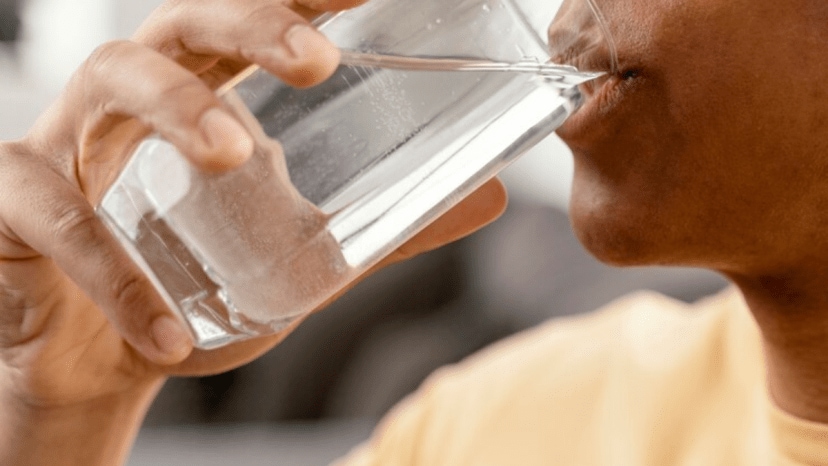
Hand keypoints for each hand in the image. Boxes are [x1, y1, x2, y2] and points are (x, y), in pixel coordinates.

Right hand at [0, 1, 506, 460]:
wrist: (105, 360)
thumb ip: (389, 228)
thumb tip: (490, 197)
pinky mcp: (14, 205)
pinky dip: (114, 275)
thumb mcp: (304, 256)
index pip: (255, 22)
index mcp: (206, 95)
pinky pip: (54, 217)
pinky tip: (168, 333)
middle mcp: (137, 100)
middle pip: (184, 23)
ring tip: (236, 157)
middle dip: (250, 22)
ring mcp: (68, 142)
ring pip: (111, 84)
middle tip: (317, 60)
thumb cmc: (200, 286)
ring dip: (177, 110)